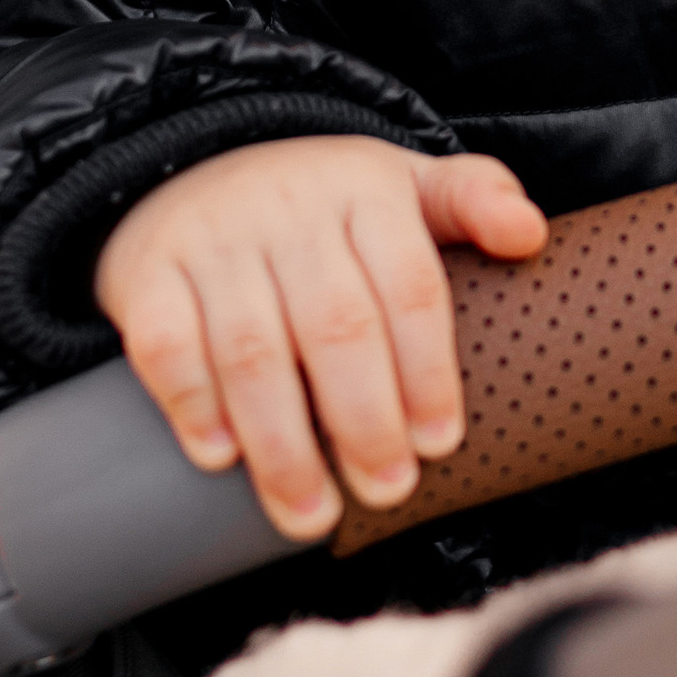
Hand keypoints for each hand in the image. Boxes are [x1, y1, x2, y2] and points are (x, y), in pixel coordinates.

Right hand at [94, 136, 546, 538]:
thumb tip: (530, 233)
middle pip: (336, 325)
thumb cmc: (320, 204)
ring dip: (283, 443)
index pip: (409, 285)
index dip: (427, 371)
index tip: (439, 443)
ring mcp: (212, 238)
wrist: (189, 164)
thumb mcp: (403, 184)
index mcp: (364, 188)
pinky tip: (221, 456)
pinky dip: (193, 403)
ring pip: (252, 348)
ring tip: (311, 512)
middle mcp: (288, 207)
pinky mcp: (146, 271)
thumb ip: (474, 200)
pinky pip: (165, 342)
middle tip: (387, 490)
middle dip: (365, 421)